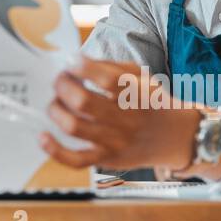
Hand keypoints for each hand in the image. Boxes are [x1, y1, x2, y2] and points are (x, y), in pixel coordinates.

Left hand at [40, 58, 201, 171]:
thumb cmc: (154, 102)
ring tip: (56, 101)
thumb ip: (113, 68)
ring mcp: (115, 142)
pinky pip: (75, 159)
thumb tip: (77, 63)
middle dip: (63, 85)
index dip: (84, 67)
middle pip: (83, 102)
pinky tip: (43, 136)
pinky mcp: (107, 159)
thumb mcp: (143, 77)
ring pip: (74, 127)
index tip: (72, 61)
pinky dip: (54, 149)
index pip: (107, 79)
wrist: (177, 138)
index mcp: (137, 95)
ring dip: (56, 109)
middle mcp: (126, 120)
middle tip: (61, 79)